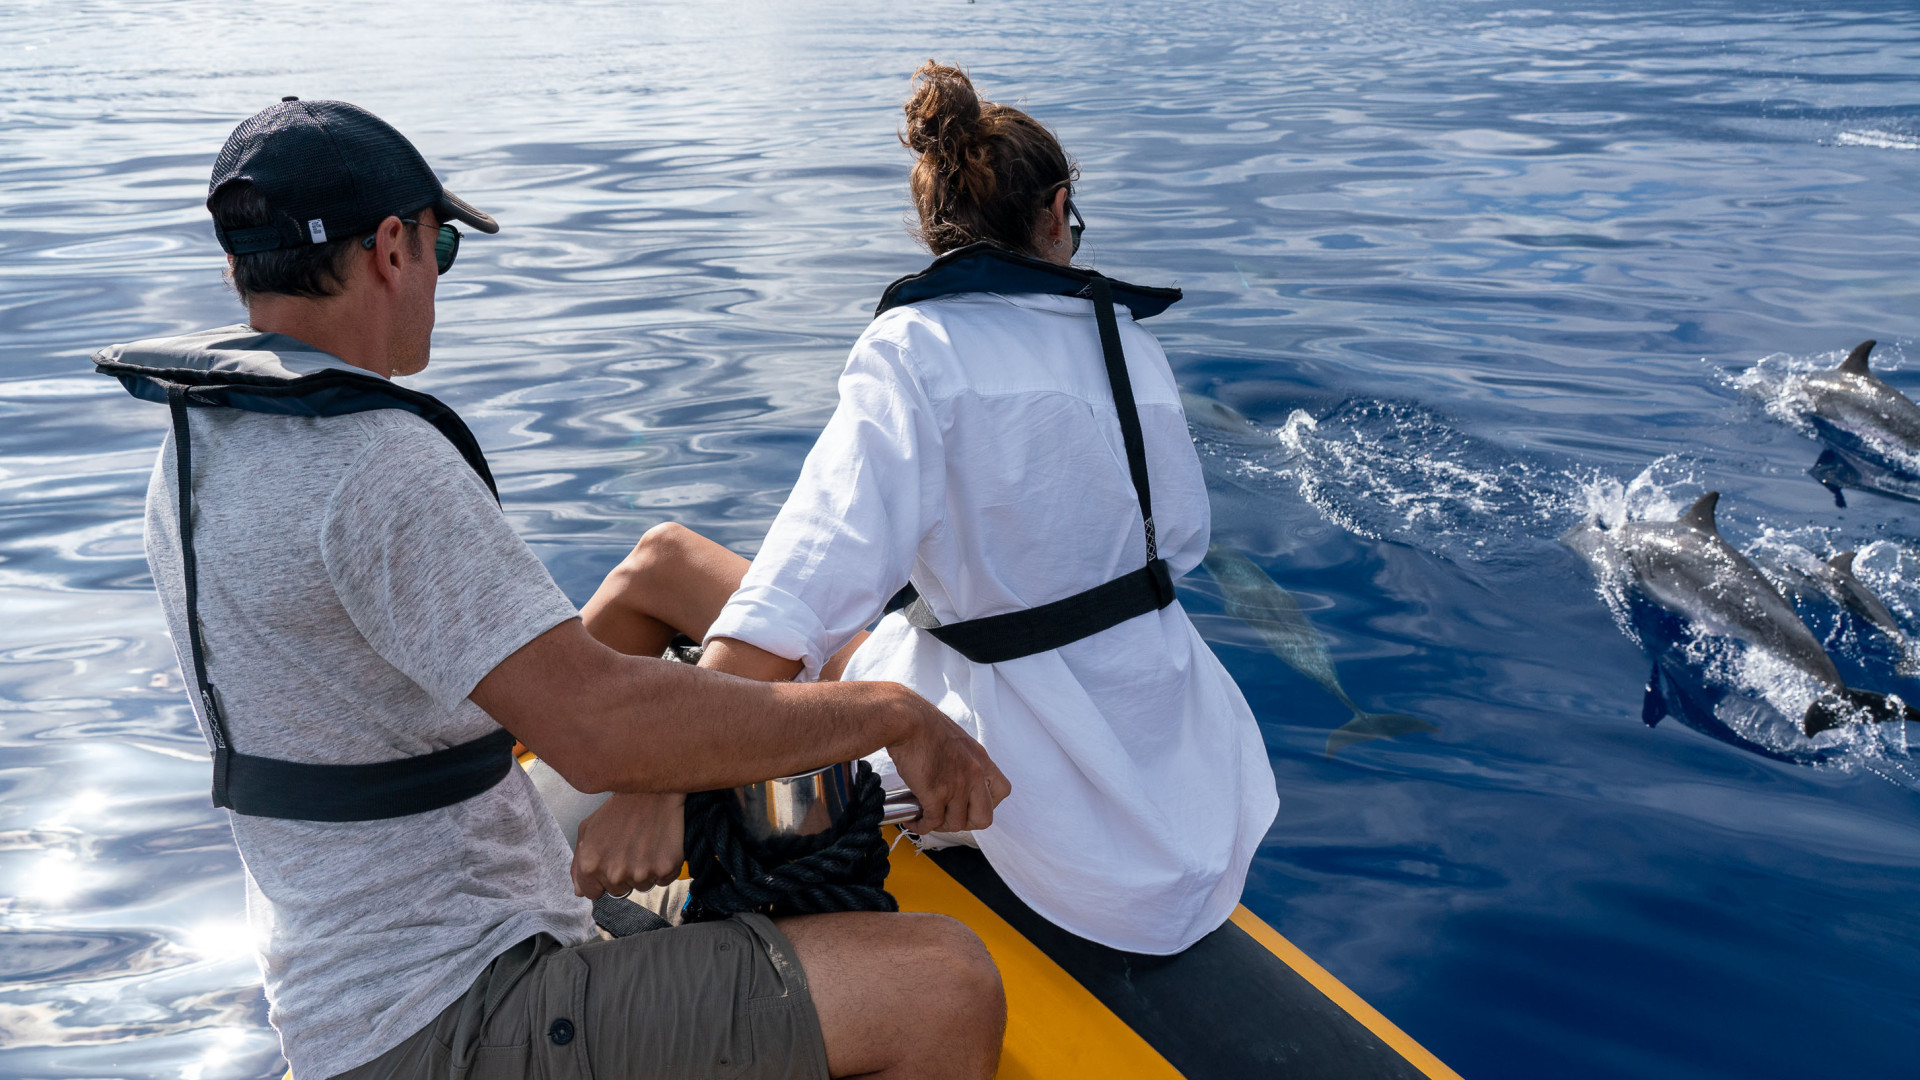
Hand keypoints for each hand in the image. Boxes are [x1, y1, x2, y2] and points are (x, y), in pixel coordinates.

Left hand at [571, 791, 685, 897]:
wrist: (652, 790)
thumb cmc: (619, 808)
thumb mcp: (588, 829)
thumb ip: (578, 863)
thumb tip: (579, 891)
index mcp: (591, 865)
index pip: (593, 893)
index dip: (602, 878)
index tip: (611, 862)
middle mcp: (614, 873)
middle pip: (618, 891)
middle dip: (623, 874)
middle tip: (631, 848)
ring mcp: (641, 873)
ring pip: (642, 886)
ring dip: (644, 872)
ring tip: (646, 845)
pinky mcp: (665, 868)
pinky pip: (663, 880)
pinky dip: (663, 867)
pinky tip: (660, 846)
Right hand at [878, 685, 1009, 833]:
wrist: (907, 721)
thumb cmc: (924, 727)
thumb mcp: (958, 742)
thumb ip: (964, 762)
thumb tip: (955, 780)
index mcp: (981, 759)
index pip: (1002, 791)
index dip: (988, 804)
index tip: (971, 804)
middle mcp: (974, 774)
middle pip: (984, 818)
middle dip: (966, 823)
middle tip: (949, 817)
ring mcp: (956, 785)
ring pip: (956, 824)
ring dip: (940, 825)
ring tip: (927, 817)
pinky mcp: (935, 793)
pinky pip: (933, 822)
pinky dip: (922, 825)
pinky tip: (914, 820)